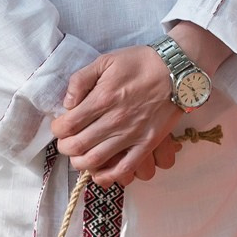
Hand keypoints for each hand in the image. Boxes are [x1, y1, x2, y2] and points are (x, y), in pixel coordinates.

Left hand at [52, 48, 183, 185]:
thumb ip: (81, 80)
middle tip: (68, 141)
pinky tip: (100, 173)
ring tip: (80, 155)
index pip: (67, 125)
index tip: (61, 125)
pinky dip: (107, 176)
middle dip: (65, 147)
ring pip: (95, 160)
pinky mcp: (147, 144)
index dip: (57, 129)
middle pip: (76, 146)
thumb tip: (68, 103)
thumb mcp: (106, 60)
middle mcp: (114, 120)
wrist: (178, 69)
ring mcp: (131, 135)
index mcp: (101, 98)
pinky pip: (124, 169)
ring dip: (80, 162)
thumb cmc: (141, 63)